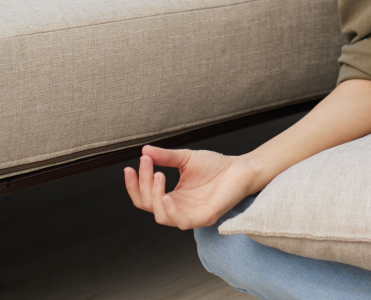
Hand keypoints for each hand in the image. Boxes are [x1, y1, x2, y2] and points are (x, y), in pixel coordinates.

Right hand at [123, 145, 259, 229]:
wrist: (241, 168)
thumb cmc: (215, 166)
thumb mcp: (185, 158)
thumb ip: (165, 157)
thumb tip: (145, 150)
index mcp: (172, 197)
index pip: (144, 198)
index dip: (134, 186)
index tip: (129, 167)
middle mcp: (179, 209)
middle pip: (149, 206)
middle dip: (142, 185)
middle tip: (146, 164)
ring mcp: (191, 215)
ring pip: (162, 216)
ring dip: (154, 197)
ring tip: (157, 175)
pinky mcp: (205, 217)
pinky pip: (182, 222)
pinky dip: (171, 211)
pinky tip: (166, 196)